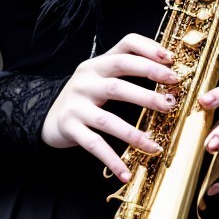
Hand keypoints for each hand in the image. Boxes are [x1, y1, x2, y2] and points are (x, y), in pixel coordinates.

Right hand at [41, 33, 181, 178]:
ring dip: (134, 134)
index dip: (149, 49)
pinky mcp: (69, 128)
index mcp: (99, 63)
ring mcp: (75, 105)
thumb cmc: (86, 94)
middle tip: (171, 102)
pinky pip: (93, 145)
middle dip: (147, 94)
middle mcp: (85, 81)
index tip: (172, 61)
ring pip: (108, 119)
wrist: (46, 114)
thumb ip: (128, 67)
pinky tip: (126, 172)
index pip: (125, 46)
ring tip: (155, 146)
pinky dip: (111, 159)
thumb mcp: (102, 74)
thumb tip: (170, 68)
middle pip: (118, 83)